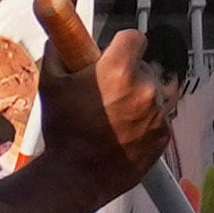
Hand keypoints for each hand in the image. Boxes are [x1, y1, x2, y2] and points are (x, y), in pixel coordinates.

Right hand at [38, 2, 174, 196]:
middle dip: (127, 74)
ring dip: (137, 98)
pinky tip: (121, 130)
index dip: (122, 44)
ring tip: (113, 114)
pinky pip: (158, 117)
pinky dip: (144, 121)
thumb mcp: (50, 85)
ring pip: (152, 93)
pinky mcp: (163, 134)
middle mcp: (144, 89)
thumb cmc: (63, 133)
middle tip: (104, 90)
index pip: (134, 37)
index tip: (113, 51)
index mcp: (117, 71)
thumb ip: (58, 53)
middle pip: (143, 67)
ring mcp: (157, 114)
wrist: (76, 176)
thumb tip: (59, 36)